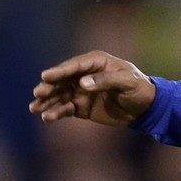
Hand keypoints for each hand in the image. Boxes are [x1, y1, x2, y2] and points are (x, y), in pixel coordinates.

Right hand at [29, 49, 156, 126]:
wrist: (145, 108)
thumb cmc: (139, 88)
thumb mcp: (127, 82)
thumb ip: (105, 81)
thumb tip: (82, 83)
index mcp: (97, 62)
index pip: (75, 66)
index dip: (60, 71)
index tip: (45, 76)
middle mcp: (85, 75)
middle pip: (62, 79)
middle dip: (49, 86)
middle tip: (38, 93)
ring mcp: (81, 91)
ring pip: (60, 95)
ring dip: (47, 101)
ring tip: (35, 108)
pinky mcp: (81, 106)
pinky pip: (65, 109)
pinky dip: (56, 112)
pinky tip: (47, 117)